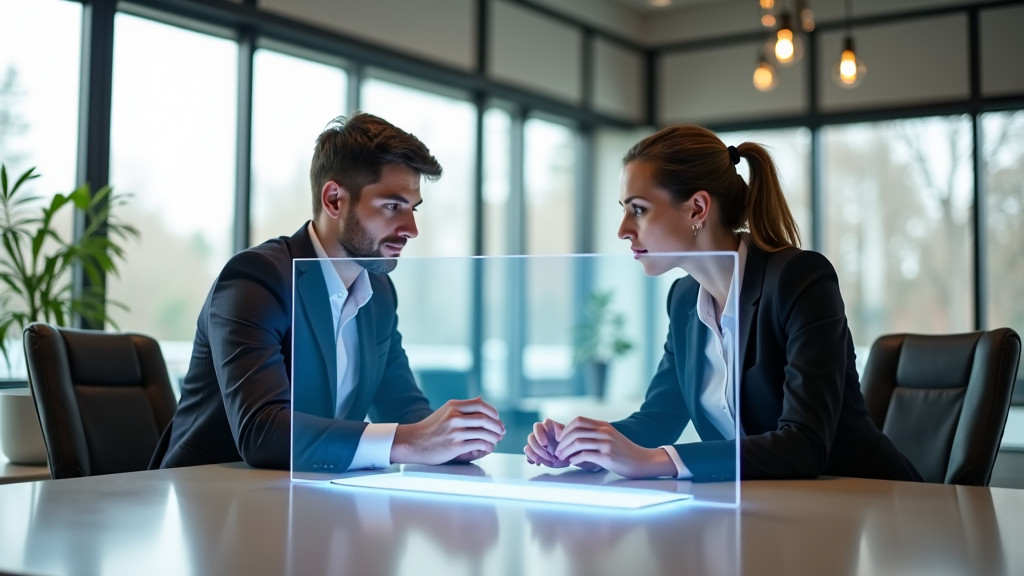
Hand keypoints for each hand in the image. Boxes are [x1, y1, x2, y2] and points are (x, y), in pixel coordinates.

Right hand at [391, 397, 504, 464]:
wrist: (413, 442)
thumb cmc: (430, 428)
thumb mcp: (445, 411)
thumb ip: (462, 407)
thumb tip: (482, 400)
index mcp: (453, 406)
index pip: (480, 404)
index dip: (493, 412)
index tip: (497, 418)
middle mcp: (454, 416)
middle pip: (485, 418)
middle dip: (497, 425)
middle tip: (501, 431)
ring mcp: (455, 431)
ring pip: (484, 432)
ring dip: (494, 437)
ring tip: (496, 439)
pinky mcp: (455, 446)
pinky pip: (478, 444)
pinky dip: (487, 446)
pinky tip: (488, 447)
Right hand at [524, 419, 570, 467]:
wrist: (568, 458)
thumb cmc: (570, 448)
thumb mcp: (571, 442)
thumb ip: (565, 436)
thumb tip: (559, 434)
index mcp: (551, 427)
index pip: (544, 423)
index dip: (542, 433)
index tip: (547, 444)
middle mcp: (541, 433)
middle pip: (531, 436)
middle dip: (538, 447)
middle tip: (549, 455)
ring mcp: (536, 442)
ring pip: (528, 445)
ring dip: (537, 455)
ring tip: (548, 461)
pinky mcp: (533, 452)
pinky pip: (527, 452)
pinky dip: (531, 458)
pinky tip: (540, 463)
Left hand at [554, 416, 676, 478]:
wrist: (644, 461)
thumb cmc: (626, 452)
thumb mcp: (612, 437)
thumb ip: (597, 434)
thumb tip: (576, 438)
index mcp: (604, 426)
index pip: (578, 421)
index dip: (566, 429)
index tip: (561, 439)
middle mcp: (605, 432)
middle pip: (575, 431)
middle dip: (562, 442)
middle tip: (558, 451)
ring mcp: (606, 444)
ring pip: (577, 443)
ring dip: (566, 451)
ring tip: (562, 458)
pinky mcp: (608, 457)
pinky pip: (585, 455)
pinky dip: (574, 459)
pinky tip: (572, 462)